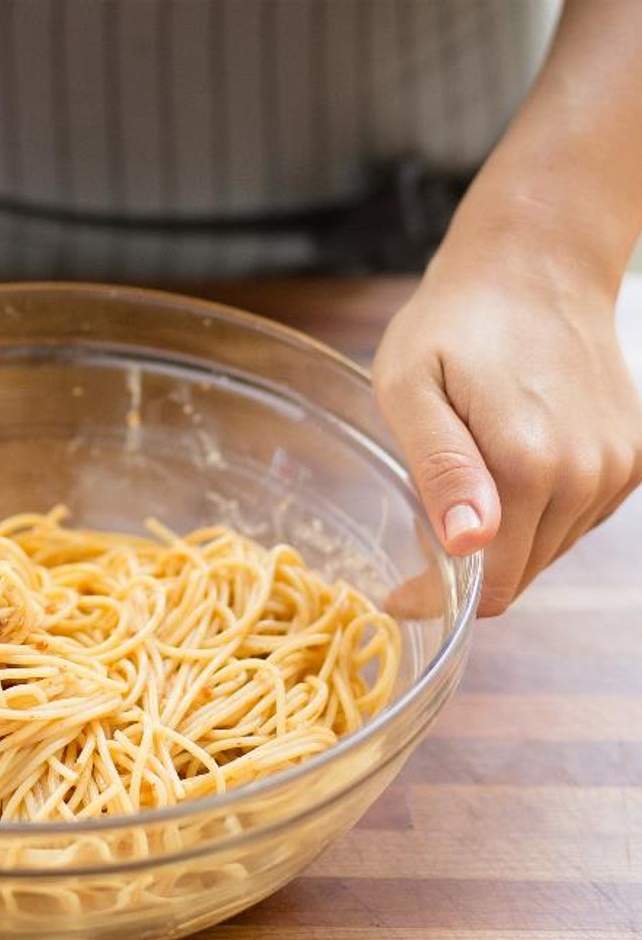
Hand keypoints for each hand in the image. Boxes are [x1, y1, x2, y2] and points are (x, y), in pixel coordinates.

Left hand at [373, 255, 641, 616]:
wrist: (534, 264)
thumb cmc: (455, 322)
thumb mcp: (410, 387)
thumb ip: (440, 467)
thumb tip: (470, 542)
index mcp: (529, 464)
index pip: (492, 584)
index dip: (440, 598)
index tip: (398, 592)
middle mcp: (587, 473)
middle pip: (522, 573)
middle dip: (470, 567)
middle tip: (427, 519)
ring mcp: (619, 465)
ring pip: (551, 549)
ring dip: (506, 537)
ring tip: (469, 475)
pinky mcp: (635, 455)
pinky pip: (579, 517)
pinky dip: (540, 511)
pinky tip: (512, 463)